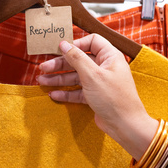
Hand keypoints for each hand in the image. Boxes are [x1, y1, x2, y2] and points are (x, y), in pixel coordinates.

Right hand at [37, 34, 157, 158]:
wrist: (125, 125)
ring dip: (59, 79)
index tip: (60, 49)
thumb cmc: (113, 98)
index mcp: (109, 57)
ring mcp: (100, 82)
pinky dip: (66, 93)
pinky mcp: (95, 96)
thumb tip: (64, 44)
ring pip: (76, 77)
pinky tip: (54, 95)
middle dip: (60, 64)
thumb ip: (76, 58)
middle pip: (79, 60)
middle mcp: (105, 67)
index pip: (92, 41)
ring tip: (42, 82)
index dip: (76, 44)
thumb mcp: (92, 75)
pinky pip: (78, 91)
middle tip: (43, 68)